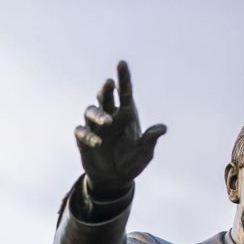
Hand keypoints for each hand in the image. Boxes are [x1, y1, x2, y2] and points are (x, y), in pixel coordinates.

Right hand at [74, 61, 166, 197]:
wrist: (115, 180)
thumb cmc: (132, 162)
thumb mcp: (144, 152)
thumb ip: (150, 140)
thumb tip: (162, 128)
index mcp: (126, 114)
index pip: (124, 92)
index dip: (123, 77)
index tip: (122, 63)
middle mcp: (109, 116)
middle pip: (104, 96)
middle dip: (106, 89)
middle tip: (109, 83)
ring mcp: (95, 127)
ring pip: (90, 110)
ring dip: (98, 113)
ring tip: (107, 121)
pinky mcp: (83, 140)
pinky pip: (81, 131)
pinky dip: (88, 134)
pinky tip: (98, 142)